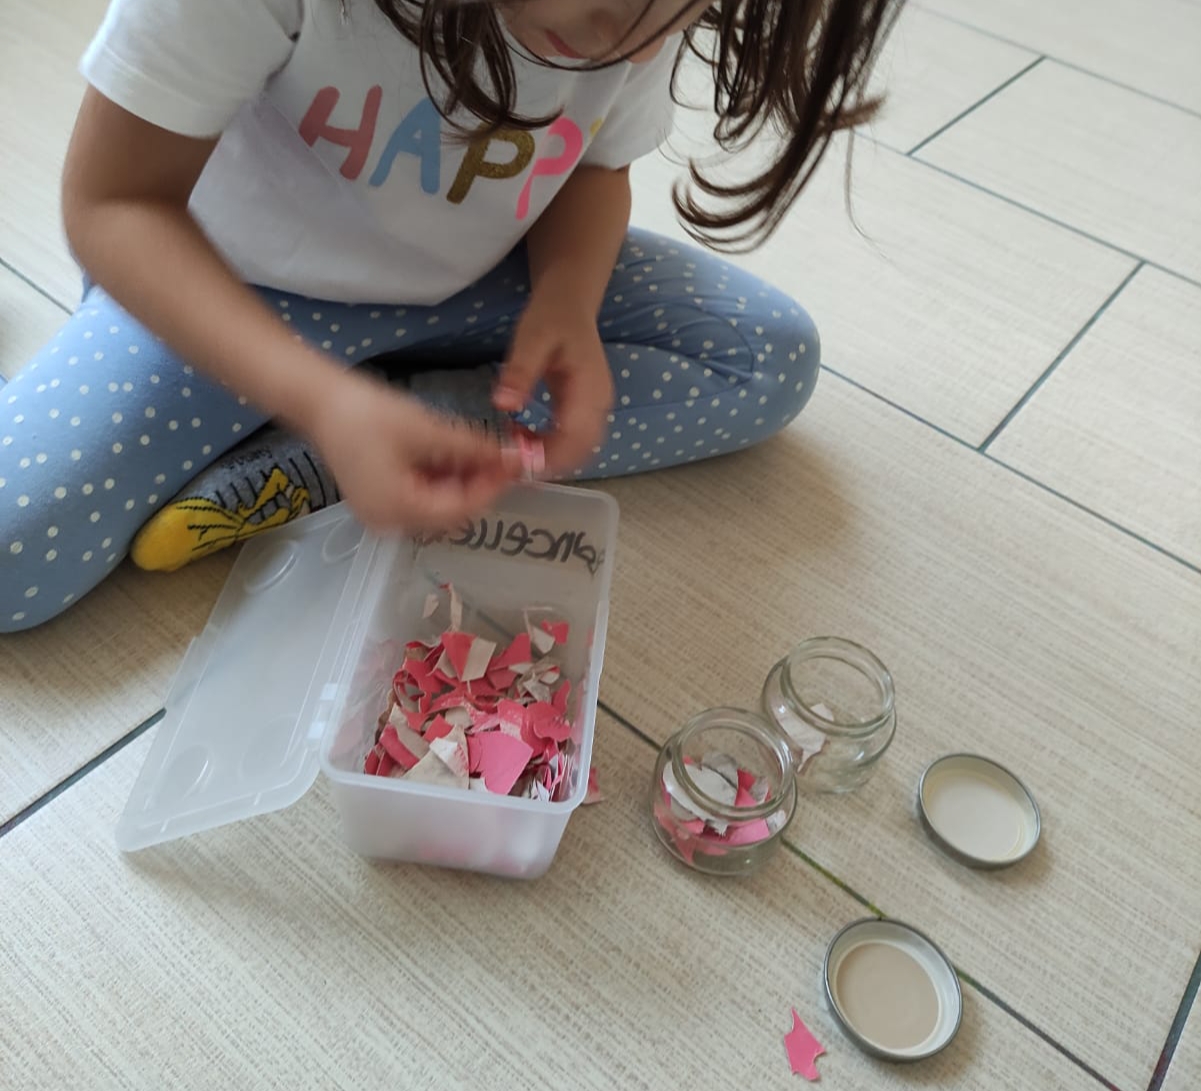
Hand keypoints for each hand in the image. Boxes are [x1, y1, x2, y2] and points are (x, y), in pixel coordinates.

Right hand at [311, 370, 520, 533]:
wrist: (318, 401)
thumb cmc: (367, 413)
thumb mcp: (426, 430)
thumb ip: (472, 448)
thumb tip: (512, 458)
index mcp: (398, 510)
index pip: (460, 510)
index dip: (491, 488)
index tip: (515, 465)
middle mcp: (390, 523)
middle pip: (450, 513)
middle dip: (478, 485)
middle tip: (502, 457)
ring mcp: (382, 514)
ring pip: (437, 506)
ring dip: (462, 482)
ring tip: (480, 452)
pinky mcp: (379, 500)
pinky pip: (419, 498)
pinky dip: (441, 480)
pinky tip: (454, 456)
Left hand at [494, 291, 613, 472]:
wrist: (570, 302)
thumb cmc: (552, 316)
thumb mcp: (530, 338)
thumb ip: (520, 372)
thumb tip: (503, 405)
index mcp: (590, 388)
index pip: (576, 437)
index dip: (549, 457)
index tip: (518, 462)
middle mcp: (599, 404)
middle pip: (582, 451)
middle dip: (549, 463)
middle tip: (512, 460)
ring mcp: (596, 409)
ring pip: (579, 450)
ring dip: (549, 457)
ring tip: (515, 444)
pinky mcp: (587, 410)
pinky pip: (574, 440)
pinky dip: (550, 447)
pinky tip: (524, 435)